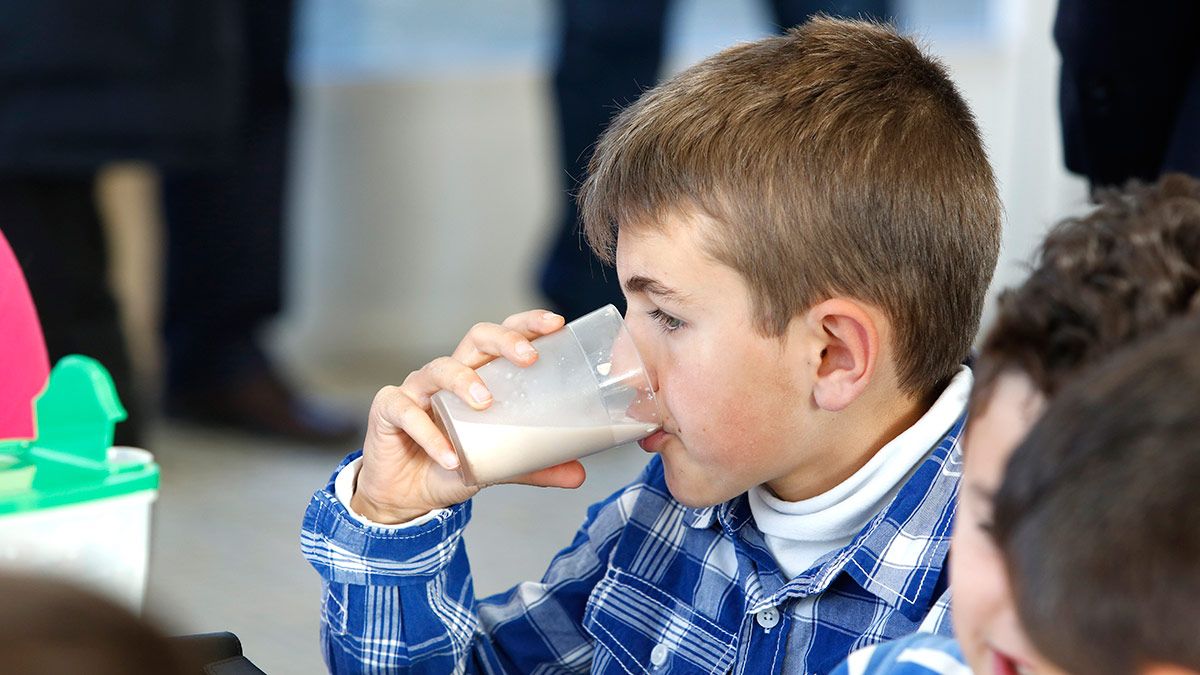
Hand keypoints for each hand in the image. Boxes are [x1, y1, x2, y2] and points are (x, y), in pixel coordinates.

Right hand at [350, 309, 586, 523]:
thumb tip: (579, 475)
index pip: (502, 339)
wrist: (407, 498)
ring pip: (439, 368)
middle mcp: (448, 375)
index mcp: (477, 377)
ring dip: (464, 381)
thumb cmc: (451, 465)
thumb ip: (533, 465)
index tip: (556, 324)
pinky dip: (430, 435)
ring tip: (485, 404)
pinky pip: (407, 413)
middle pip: (475, 339)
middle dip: (504, 341)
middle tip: (529, 358)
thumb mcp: (499, 465)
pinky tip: (450, 457)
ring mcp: (416, 389)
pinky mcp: (388, 410)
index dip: (526, 325)